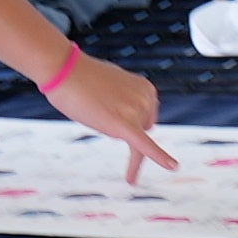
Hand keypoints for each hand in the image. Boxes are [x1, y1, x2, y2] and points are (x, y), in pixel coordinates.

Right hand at [48, 52, 181, 185]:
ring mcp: (137, 112)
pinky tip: (173, 167)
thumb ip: (125, 102)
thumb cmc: (82, 78)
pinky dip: (160, 158)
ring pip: (134, 142)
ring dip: (115, 133)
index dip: (125, 117)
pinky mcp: (125, 125)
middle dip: (122, 126)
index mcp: (147, 89)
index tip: (111, 107)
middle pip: (139, 130)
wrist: (64, 70)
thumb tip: (126, 118)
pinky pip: (145, 147)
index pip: (144, 119)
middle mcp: (147, 99)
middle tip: (99, 106)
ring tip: (96, 110)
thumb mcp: (112, 86)